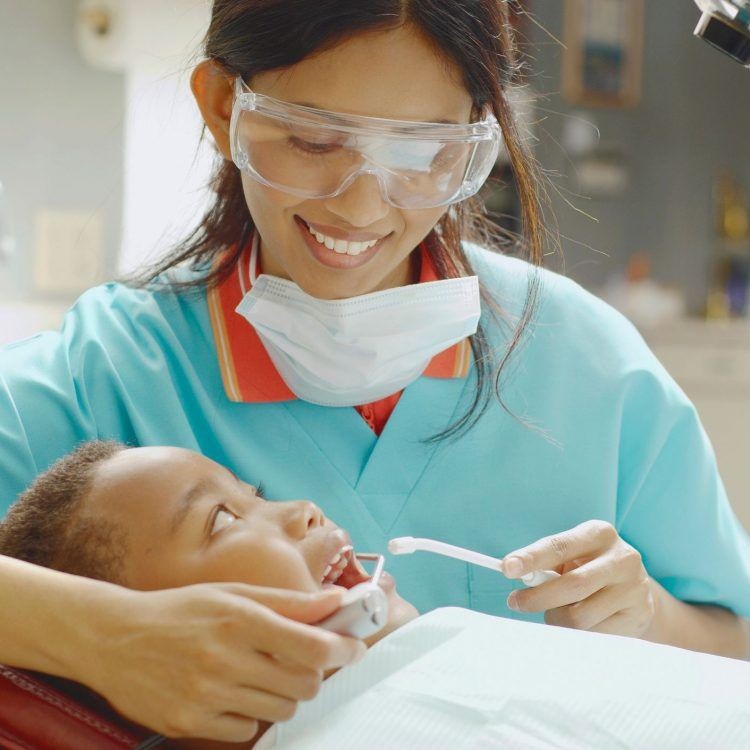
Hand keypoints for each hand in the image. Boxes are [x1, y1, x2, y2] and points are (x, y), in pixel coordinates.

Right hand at [76, 582, 364, 741]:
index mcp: (240, 619)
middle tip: (300, 659)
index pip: (312, 646)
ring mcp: (206, 695)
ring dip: (283, 692)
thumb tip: (337, 601)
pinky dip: (250, 713)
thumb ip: (288, 601)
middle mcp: (225, 658)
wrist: (115, 638)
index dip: (342, 648)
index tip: (353, 647)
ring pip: (280, 709)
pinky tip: (232, 692)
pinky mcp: (190, 723)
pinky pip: (246, 729)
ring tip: (261, 673)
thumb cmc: (181, 609)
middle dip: (312, 672)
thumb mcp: (234, 593)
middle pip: (303, 684)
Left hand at [501, 520, 655, 636]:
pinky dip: (578, 633)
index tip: (507, 568)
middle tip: (515, 602)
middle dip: (537, 597)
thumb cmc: (588, 567)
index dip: (531, 558)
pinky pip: (596, 635)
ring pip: (581, 616)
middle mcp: (622, 558)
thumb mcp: (571, 556)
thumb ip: (547, 564)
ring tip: (555, 612)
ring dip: (557, 618)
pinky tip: (581, 623)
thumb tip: (517, 573)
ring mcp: (635, 588)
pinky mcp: (640, 615)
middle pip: (572, 584)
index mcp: (599, 534)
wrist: (634, 588)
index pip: (559, 546)